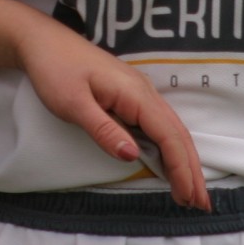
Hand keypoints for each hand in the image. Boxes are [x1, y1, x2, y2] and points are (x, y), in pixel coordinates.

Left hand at [14, 24, 211, 211]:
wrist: (43, 41)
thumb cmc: (55, 70)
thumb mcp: (73, 104)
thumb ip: (103, 129)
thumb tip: (132, 156)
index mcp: (134, 94)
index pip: (168, 136)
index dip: (180, 168)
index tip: (187, 197)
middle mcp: (144, 92)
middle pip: (177, 134)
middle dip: (191, 169)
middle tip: (201, 203)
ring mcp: (139, 92)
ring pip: (171, 129)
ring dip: (183, 159)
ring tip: (191, 189)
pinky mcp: (131, 95)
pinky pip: (159, 124)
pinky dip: (170, 146)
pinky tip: (171, 161)